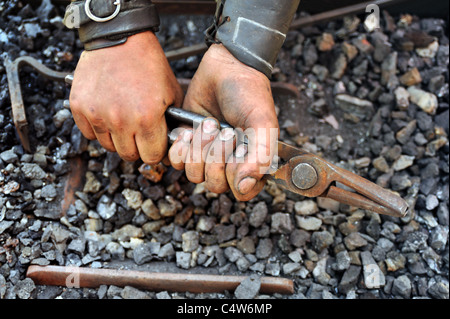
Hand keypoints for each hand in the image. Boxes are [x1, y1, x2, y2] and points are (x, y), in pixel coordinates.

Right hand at [69, 31, 182, 163]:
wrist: (119, 38)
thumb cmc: (148, 64)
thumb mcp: (172, 93)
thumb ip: (172, 121)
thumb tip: (172, 143)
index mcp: (147, 118)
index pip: (152, 156)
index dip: (156, 151)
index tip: (154, 144)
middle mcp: (120, 120)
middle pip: (129, 156)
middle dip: (137, 147)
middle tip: (139, 133)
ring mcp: (97, 114)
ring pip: (108, 146)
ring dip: (117, 138)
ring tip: (123, 119)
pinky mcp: (79, 107)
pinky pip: (89, 134)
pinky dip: (98, 128)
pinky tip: (107, 113)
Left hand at [168, 44, 278, 200]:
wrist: (226, 67)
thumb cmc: (249, 94)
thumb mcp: (262, 123)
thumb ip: (261, 156)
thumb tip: (245, 187)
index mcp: (251, 163)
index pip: (241, 192)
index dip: (236, 174)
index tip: (240, 149)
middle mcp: (228, 164)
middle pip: (214, 185)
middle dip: (216, 156)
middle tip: (225, 131)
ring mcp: (206, 155)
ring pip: (194, 174)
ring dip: (200, 148)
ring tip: (209, 124)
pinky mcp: (187, 144)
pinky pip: (176, 162)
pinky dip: (181, 146)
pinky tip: (191, 129)